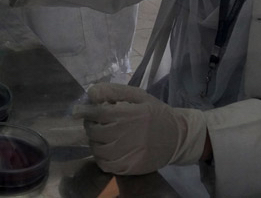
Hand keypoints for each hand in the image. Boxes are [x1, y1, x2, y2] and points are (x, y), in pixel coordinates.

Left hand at [79, 83, 206, 174]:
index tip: (83, 111)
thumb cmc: (156, 114)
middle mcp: (127, 135)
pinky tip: (106, 149)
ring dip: (94, 141)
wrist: (178, 138)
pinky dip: (101, 157)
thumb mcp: (138, 96)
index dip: (87, 111)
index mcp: (130, 115)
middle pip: (95, 132)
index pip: (98, 113)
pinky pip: (105, 165)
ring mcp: (129, 154)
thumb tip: (91, 92)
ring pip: (97, 149)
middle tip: (95, 123)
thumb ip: (114, 91)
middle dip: (91, 125)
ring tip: (101, 136)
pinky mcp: (130, 168)